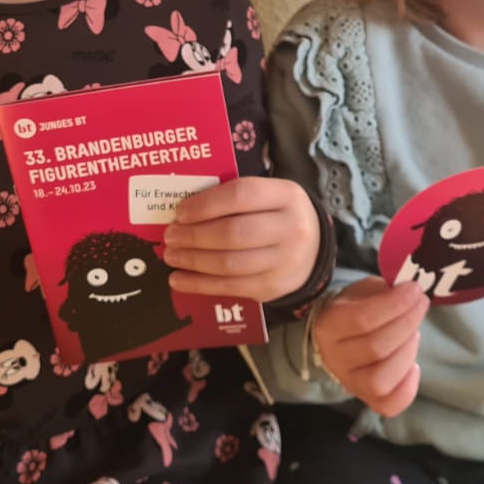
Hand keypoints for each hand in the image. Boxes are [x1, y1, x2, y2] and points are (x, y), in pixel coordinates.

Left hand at [162, 176, 320, 303]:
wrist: (313, 248)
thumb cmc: (277, 215)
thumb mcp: (267, 196)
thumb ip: (233, 197)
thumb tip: (183, 211)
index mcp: (287, 195)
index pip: (241, 195)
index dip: (205, 204)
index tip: (180, 212)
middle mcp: (291, 228)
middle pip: (233, 233)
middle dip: (195, 236)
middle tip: (171, 236)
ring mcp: (284, 262)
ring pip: (229, 264)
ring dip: (193, 260)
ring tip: (172, 255)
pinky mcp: (273, 288)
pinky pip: (230, 288)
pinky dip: (199, 285)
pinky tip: (179, 279)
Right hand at [313, 277, 428, 417]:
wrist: (340, 335)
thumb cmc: (356, 308)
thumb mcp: (365, 290)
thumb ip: (384, 291)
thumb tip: (412, 293)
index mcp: (329, 324)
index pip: (362, 319)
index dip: (394, 305)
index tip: (414, 290)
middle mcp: (335, 357)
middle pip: (376, 348)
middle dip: (407, 323)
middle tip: (421, 304)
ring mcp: (349, 382)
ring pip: (380, 381)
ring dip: (406, 354)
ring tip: (414, 334)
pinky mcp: (366, 398)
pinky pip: (388, 405)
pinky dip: (407, 388)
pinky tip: (413, 367)